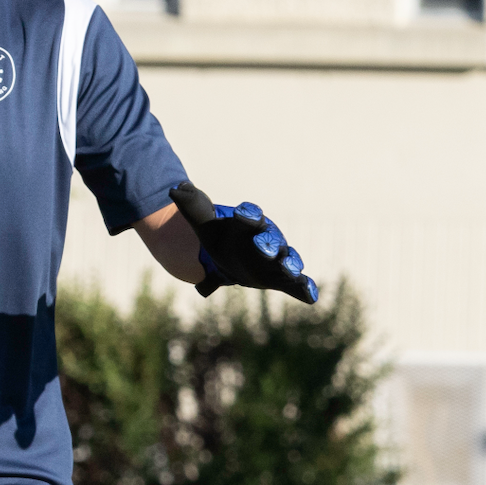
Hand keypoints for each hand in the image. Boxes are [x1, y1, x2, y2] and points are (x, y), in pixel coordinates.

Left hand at [168, 182, 319, 304]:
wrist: (229, 257)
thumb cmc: (220, 238)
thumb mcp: (203, 224)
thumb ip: (192, 206)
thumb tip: (174, 188)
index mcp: (249, 224)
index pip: (249, 216)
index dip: (247, 215)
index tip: (240, 213)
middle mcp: (267, 239)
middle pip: (270, 239)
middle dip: (268, 243)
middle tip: (263, 246)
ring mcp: (277, 259)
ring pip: (287, 259)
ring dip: (290, 264)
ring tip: (291, 269)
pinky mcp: (281, 278)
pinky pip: (296, 283)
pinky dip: (304, 288)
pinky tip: (311, 296)